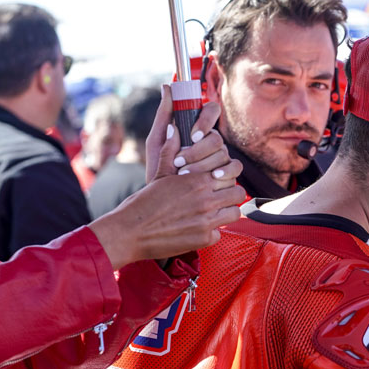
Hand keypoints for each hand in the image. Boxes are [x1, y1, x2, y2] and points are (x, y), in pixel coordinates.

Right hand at [89, 85, 245, 269]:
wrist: (130, 232)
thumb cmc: (143, 203)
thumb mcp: (159, 175)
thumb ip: (171, 151)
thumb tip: (174, 128)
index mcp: (197, 181)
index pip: (230, 173)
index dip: (226, 176)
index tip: (219, 180)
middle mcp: (206, 200)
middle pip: (238, 192)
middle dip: (230, 193)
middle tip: (220, 196)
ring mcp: (207, 221)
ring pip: (235, 212)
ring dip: (226, 212)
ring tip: (214, 212)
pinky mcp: (204, 240)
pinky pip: (219, 234)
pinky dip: (211, 232)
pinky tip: (198, 229)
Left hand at [145, 86, 228, 181]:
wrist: (162, 199)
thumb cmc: (157, 169)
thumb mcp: (156, 142)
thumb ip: (164, 115)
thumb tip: (167, 87)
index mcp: (196, 129)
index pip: (211, 111)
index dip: (205, 121)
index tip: (193, 135)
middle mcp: (211, 141)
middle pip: (216, 136)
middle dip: (198, 150)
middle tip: (180, 162)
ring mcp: (221, 157)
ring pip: (224, 152)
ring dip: (205, 163)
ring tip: (186, 174)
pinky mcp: (228, 174)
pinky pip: (235, 167)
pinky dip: (226, 171)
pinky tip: (213, 178)